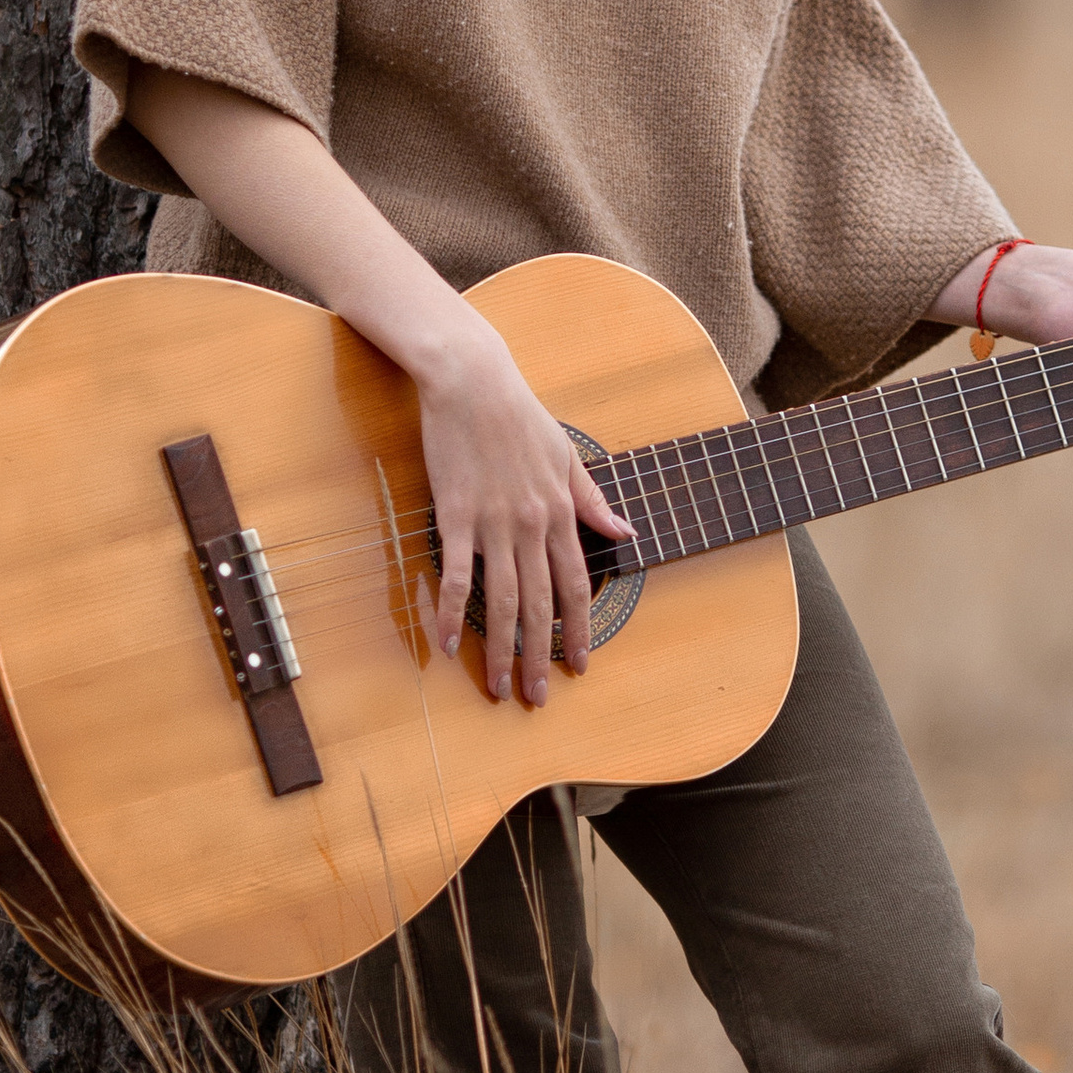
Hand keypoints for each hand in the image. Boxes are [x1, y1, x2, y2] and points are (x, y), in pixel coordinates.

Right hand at [121, 69, 629, 697]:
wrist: (470, 374)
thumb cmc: (517, 412)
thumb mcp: (566, 454)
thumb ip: (592, 499)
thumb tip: (626, 532)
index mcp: (562, 509)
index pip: (576, 583)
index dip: (578, 629)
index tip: (578, 666)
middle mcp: (534, 522)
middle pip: (541, 603)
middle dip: (540, 657)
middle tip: (535, 698)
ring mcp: (495, 520)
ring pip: (504, 599)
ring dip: (502, 649)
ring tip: (497, 688)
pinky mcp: (455, 511)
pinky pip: (457, 574)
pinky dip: (452, 613)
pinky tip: (447, 645)